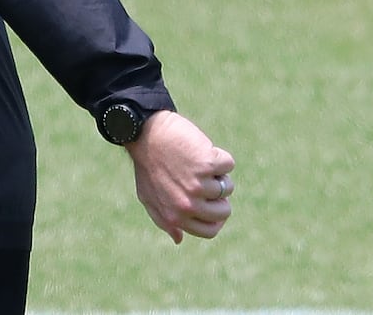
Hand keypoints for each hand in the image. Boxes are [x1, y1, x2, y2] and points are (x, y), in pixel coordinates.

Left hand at [125, 110, 235, 242]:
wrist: (144, 133)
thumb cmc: (147, 165)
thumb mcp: (148, 197)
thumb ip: (164, 220)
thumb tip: (179, 239)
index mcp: (174, 217)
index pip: (210, 231)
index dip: (215, 217)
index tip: (211, 203)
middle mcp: (187, 204)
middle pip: (224, 211)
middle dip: (218, 195)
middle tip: (201, 178)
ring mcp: (198, 185)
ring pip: (227, 186)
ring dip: (216, 172)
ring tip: (193, 161)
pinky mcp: (207, 164)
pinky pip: (228, 164)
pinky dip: (218, 154)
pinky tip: (197, 148)